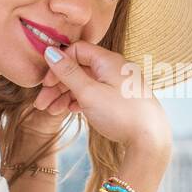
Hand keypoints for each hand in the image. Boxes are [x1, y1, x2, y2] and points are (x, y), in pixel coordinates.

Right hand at [41, 42, 170, 149]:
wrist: (150, 141)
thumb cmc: (121, 114)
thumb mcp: (89, 93)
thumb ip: (68, 72)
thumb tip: (50, 51)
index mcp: (109, 61)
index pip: (76, 50)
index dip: (58, 64)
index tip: (46, 83)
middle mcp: (115, 69)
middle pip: (79, 69)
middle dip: (57, 85)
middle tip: (40, 103)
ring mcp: (118, 85)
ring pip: (85, 84)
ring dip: (65, 95)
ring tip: (50, 111)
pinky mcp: (120, 100)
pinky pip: (95, 94)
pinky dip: (80, 101)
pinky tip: (68, 110)